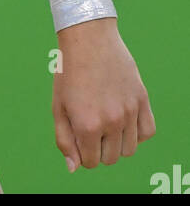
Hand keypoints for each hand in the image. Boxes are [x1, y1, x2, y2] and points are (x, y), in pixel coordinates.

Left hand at [52, 17, 154, 170]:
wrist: (88, 38)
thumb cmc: (69, 72)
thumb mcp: (58, 106)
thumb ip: (64, 140)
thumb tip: (75, 168)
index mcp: (86, 125)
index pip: (90, 162)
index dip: (82, 152)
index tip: (78, 135)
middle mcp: (111, 121)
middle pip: (110, 158)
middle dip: (98, 148)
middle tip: (90, 125)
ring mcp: (129, 111)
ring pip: (129, 149)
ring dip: (117, 142)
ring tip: (105, 121)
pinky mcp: (142, 99)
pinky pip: (148, 132)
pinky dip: (137, 132)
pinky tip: (124, 119)